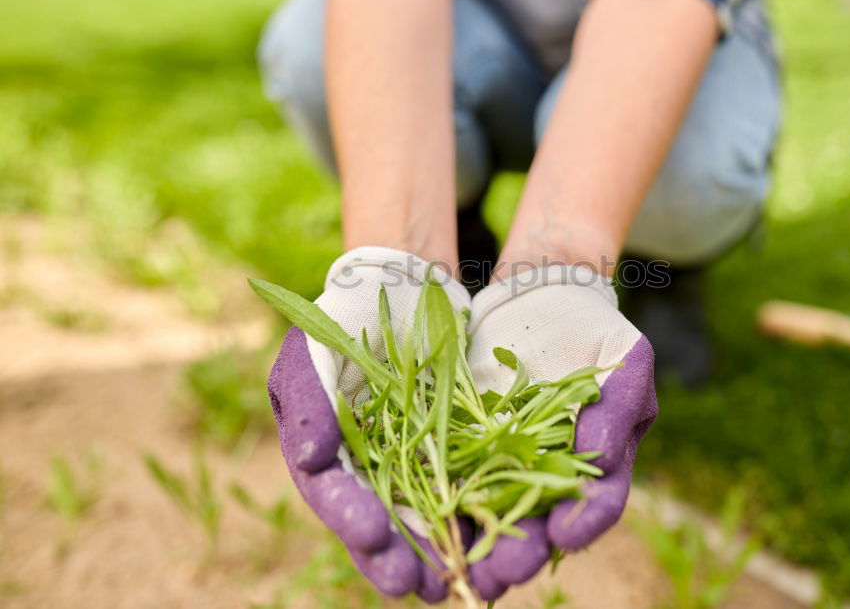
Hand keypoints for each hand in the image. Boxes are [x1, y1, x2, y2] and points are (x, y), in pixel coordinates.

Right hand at [265, 247, 469, 601]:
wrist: (398, 289)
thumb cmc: (341, 323)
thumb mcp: (310, 354)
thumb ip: (309, 405)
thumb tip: (312, 458)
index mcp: (335, 461)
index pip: (342, 500)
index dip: (356, 522)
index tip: (373, 537)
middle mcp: (381, 474)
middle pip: (395, 527)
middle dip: (410, 559)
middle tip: (426, 586)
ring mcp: (427, 463)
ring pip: (444, 516)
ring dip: (463, 548)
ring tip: (481, 577)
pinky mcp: (471, 445)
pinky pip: (487, 480)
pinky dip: (502, 505)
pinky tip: (521, 528)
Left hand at [464, 266, 657, 599]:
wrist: (538, 301)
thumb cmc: (593, 330)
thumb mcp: (623, 357)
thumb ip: (619, 403)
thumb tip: (603, 457)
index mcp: (598, 464)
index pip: (598, 502)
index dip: (583, 522)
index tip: (564, 536)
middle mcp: (550, 475)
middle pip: (537, 524)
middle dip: (518, 551)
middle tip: (499, 574)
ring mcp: (504, 463)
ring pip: (489, 513)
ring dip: (470, 543)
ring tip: (451, 569)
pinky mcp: (461, 445)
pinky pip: (447, 477)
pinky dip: (433, 502)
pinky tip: (415, 524)